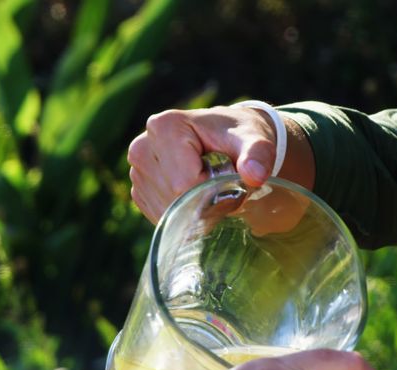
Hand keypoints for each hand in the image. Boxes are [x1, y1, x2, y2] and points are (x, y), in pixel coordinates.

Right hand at [127, 106, 278, 222]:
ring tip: (208, 189)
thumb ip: (259, 155)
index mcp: (165, 127)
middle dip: (202, 202)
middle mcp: (143, 146)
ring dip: (192, 210)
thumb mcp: (255, 140)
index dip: (211, 191)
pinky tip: (195, 197)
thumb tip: (255, 176)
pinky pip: (158, 215)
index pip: (184, 182)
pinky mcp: (139, 187)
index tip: (228, 181)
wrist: (229, 137)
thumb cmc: (240, 136)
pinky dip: (181, 215)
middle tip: (222, 188)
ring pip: (165, 211)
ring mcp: (137, 168)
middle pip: (173, 197)